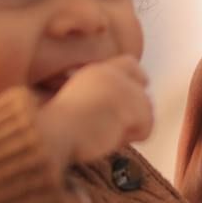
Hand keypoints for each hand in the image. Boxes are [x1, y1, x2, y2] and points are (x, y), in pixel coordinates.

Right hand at [37, 56, 152, 169]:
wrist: (55, 132)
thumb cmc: (57, 126)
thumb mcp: (76, 99)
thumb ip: (99, 95)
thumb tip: (120, 109)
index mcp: (97, 71)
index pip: (130, 64)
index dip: (136, 83)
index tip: (130, 103)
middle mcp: (114, 75)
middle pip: (143, 94)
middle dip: (135, 114)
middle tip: (112, 129)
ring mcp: (126, 90)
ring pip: (147, 113)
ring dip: (130, 128)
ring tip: (105, 133)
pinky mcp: (134, 107)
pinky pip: (146, 129)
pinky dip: (130, 138)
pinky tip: (110, 138)